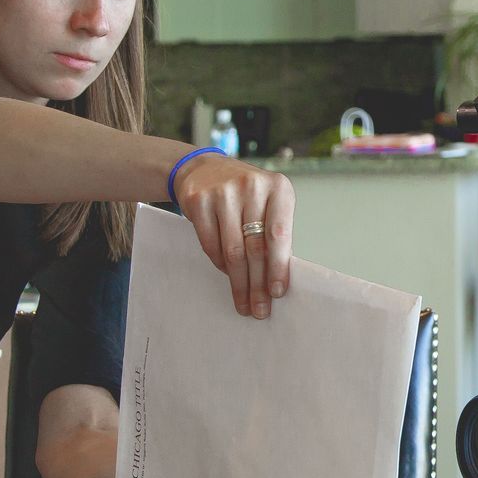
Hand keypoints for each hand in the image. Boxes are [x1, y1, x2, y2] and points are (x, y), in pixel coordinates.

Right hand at [171, 153, 294, 318]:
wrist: (205, 168)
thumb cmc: (246, 194)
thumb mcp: (268, 203)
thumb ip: (275, 232)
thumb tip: (277, 278)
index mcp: (279, 188)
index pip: (279, 234)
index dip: (278, 267)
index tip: (277, 293)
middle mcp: (252, 187)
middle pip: (255, 247)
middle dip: (258, 283)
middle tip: (260, 309)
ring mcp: (222, 192)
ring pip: (232, 250)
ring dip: (239, 282)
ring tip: (244, 303)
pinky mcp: (198, 200)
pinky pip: (210, 244)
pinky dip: (220, 265)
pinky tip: (228, 276)